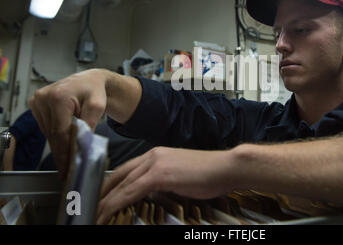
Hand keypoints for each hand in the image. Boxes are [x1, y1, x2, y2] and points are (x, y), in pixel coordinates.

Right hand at [29, 69, 107, 176]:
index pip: (60, 131)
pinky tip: (62, 147)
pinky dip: (54, 137)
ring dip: (57, 146)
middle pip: (53, 134)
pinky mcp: (36, 104)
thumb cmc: (95, 90)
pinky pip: (45, 127)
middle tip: (66, 170)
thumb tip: (83, 144)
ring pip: (48, 132)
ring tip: (66, 162)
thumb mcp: (97, 106)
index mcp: (58, 97)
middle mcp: (44, 98)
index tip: (67, 165)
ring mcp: (38, 101)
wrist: (89, 80)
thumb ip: (89, 124)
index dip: (64, 150)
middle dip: (61, 152)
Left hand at [96, 146, 235, 224]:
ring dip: (104, 201)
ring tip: (93, 214)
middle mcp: (152, 155)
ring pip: (120, 184)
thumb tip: (152, 193)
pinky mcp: (160, 174)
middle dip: (101, 192)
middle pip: (118, 175)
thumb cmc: (209, 174)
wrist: (226, 167)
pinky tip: (106, 212)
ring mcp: (155, 163)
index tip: (100, 197)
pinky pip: (130, 191)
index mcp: (157, 155)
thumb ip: (164, 181)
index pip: (126, 170)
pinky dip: (115, 203)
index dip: (110, 184)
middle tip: (88, 206)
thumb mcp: (181, 176)